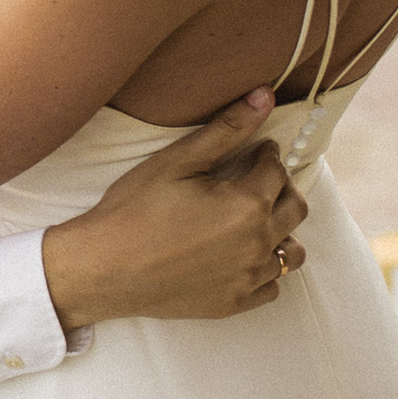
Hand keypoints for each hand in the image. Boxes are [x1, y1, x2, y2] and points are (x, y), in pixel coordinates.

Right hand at [39, 94, 309, 333]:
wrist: (102, 268)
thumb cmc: (135, 209)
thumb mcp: (178, 161)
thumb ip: (228, 129)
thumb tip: (266, 95)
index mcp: (248, 205)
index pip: (277, 170)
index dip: (267, 155)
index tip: (258, 150)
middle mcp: (257, 244)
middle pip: (295, 209)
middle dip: (282, 188)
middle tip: (260, 180)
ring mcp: (248, 278)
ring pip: (291, 253)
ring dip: (282, 231)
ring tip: (256, 220)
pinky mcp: (234, 303)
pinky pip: (272, 286)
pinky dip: (265, 269)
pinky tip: (242, 255)